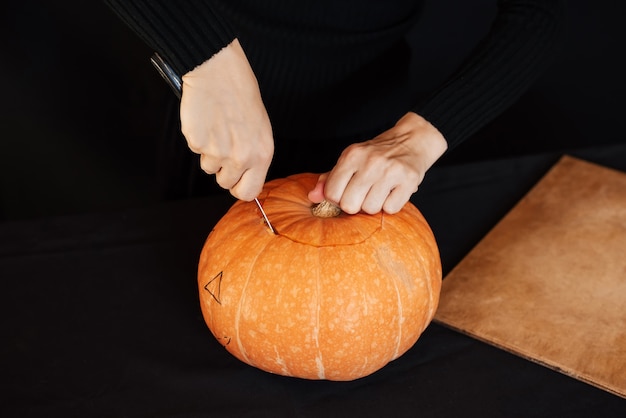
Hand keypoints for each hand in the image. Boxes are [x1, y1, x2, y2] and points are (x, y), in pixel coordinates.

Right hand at [180, 39, 273, 200]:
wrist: (218, 72)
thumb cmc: (241, 94)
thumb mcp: (259, 128)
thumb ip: (254, 154)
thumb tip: (244, 174)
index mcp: (262, 154)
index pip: (249, 191)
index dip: (239, 188)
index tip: (235, 181)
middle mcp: (242, 157)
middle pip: (225, 183)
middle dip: (222, 172)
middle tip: (223, 151)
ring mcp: (218, 152)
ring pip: (209, 168)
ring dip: (210, 153)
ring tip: (216, 129)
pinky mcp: (198, 143)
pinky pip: (196, 151)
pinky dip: (198, 139)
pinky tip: (206, 120)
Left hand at [308, 112, 446, 213]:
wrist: (412, 140)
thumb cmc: (376, 155)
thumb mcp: (351, 160)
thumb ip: (330, 179)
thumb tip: (312, 197)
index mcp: (351, 155)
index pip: (332, 193)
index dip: (337, 199)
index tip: (347, 192)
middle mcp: (370, 161)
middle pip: (350, 205)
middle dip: (356, 205)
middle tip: (364, 194)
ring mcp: (391, 170)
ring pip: (370, 209)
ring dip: (374, 205)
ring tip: (380, 191)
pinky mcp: (409, 180)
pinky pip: (391, 209)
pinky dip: (391, 205)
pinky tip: (393, 192)